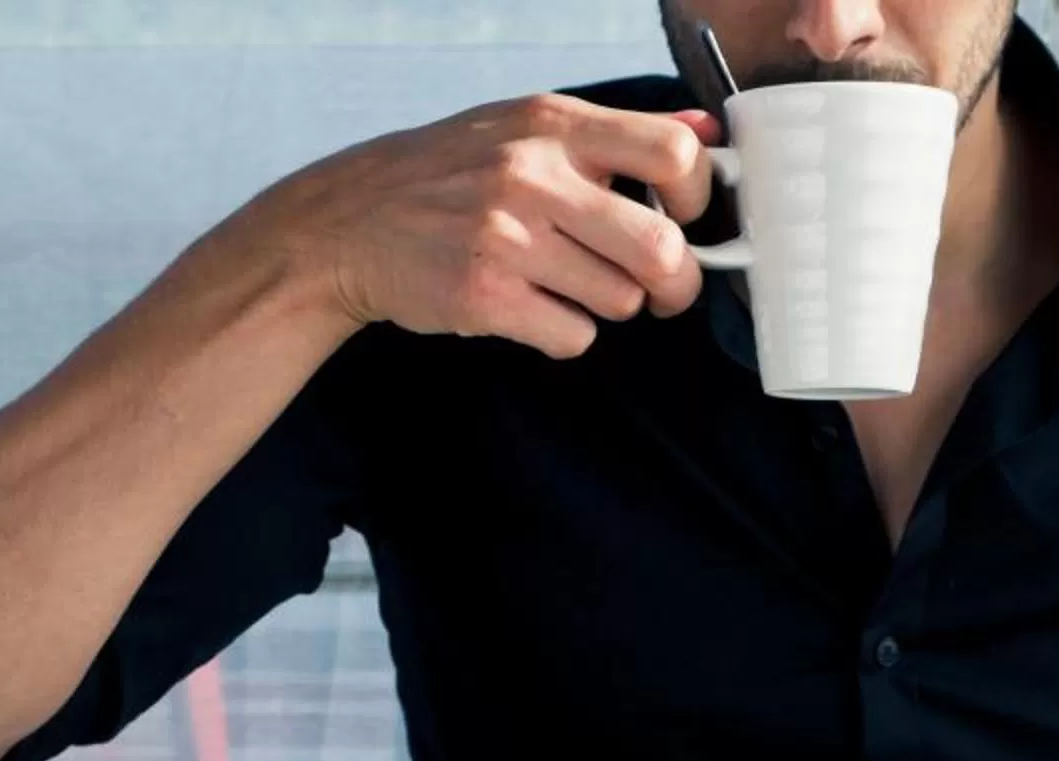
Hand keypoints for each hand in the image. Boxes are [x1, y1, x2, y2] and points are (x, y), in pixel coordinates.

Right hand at [256, 94, 720, 357]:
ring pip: (620, 300)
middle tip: (665, 290)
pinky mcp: (484, 298)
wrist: (350, 222)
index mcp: (552, 124)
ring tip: (567, 286)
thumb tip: (707, 128)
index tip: (686, 216)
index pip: (672, 153)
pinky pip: (572, 336)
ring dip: (608, 305)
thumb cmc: (450, 175)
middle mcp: (531, 175)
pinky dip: (565, 334)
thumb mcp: (525, 126)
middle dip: (677, 282)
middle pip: (660, 246)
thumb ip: (614, 133)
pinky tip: (533, 309)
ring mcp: (505, 239)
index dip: (698, 195)